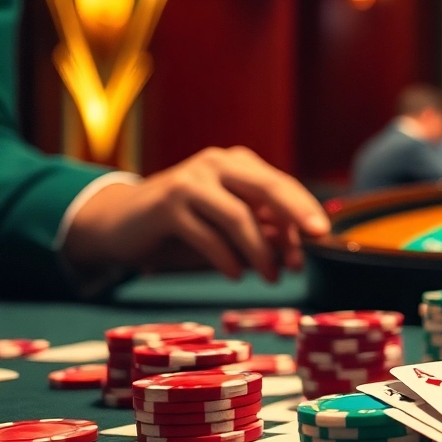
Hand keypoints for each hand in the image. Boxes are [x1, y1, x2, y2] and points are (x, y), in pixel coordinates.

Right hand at [63, 146, 329, 282]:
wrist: (120, 223)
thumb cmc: (183, 225)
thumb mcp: (227, 227)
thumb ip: (260, 231)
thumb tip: (297, 250)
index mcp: (236, 163)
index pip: (280, 184)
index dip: (303, 210)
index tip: (321, 236)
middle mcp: (216, 164)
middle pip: (267, 188)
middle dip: (296, 214)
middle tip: (315, 239)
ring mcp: (189, 181)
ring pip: (238, 216)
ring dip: (260, 251)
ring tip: (273, 277)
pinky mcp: (166, 205)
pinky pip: (207, 235)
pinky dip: (227, 259)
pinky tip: (238, 275)